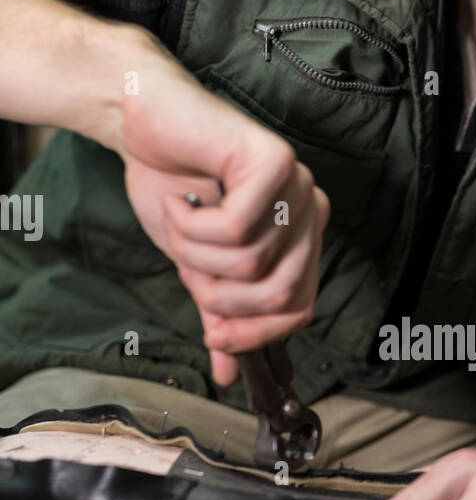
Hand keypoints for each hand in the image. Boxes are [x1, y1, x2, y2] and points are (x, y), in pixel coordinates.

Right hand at [117, 42, 329, 384]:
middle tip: (190, 269)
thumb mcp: (197, 267)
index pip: (300, 309)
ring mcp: (298, 184)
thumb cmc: (172, 187)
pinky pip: (236, 227)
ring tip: (182, 220)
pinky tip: (185, 197)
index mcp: (301, 238)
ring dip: (196, 254)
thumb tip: (228, 374)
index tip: (215, 334)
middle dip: (222, 296)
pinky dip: (194, 224)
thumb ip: (219, 314)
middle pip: (280, 293)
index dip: (257, 333)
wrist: (141, 125)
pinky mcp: (275, 160)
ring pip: (250, 262)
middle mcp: (309, 211)